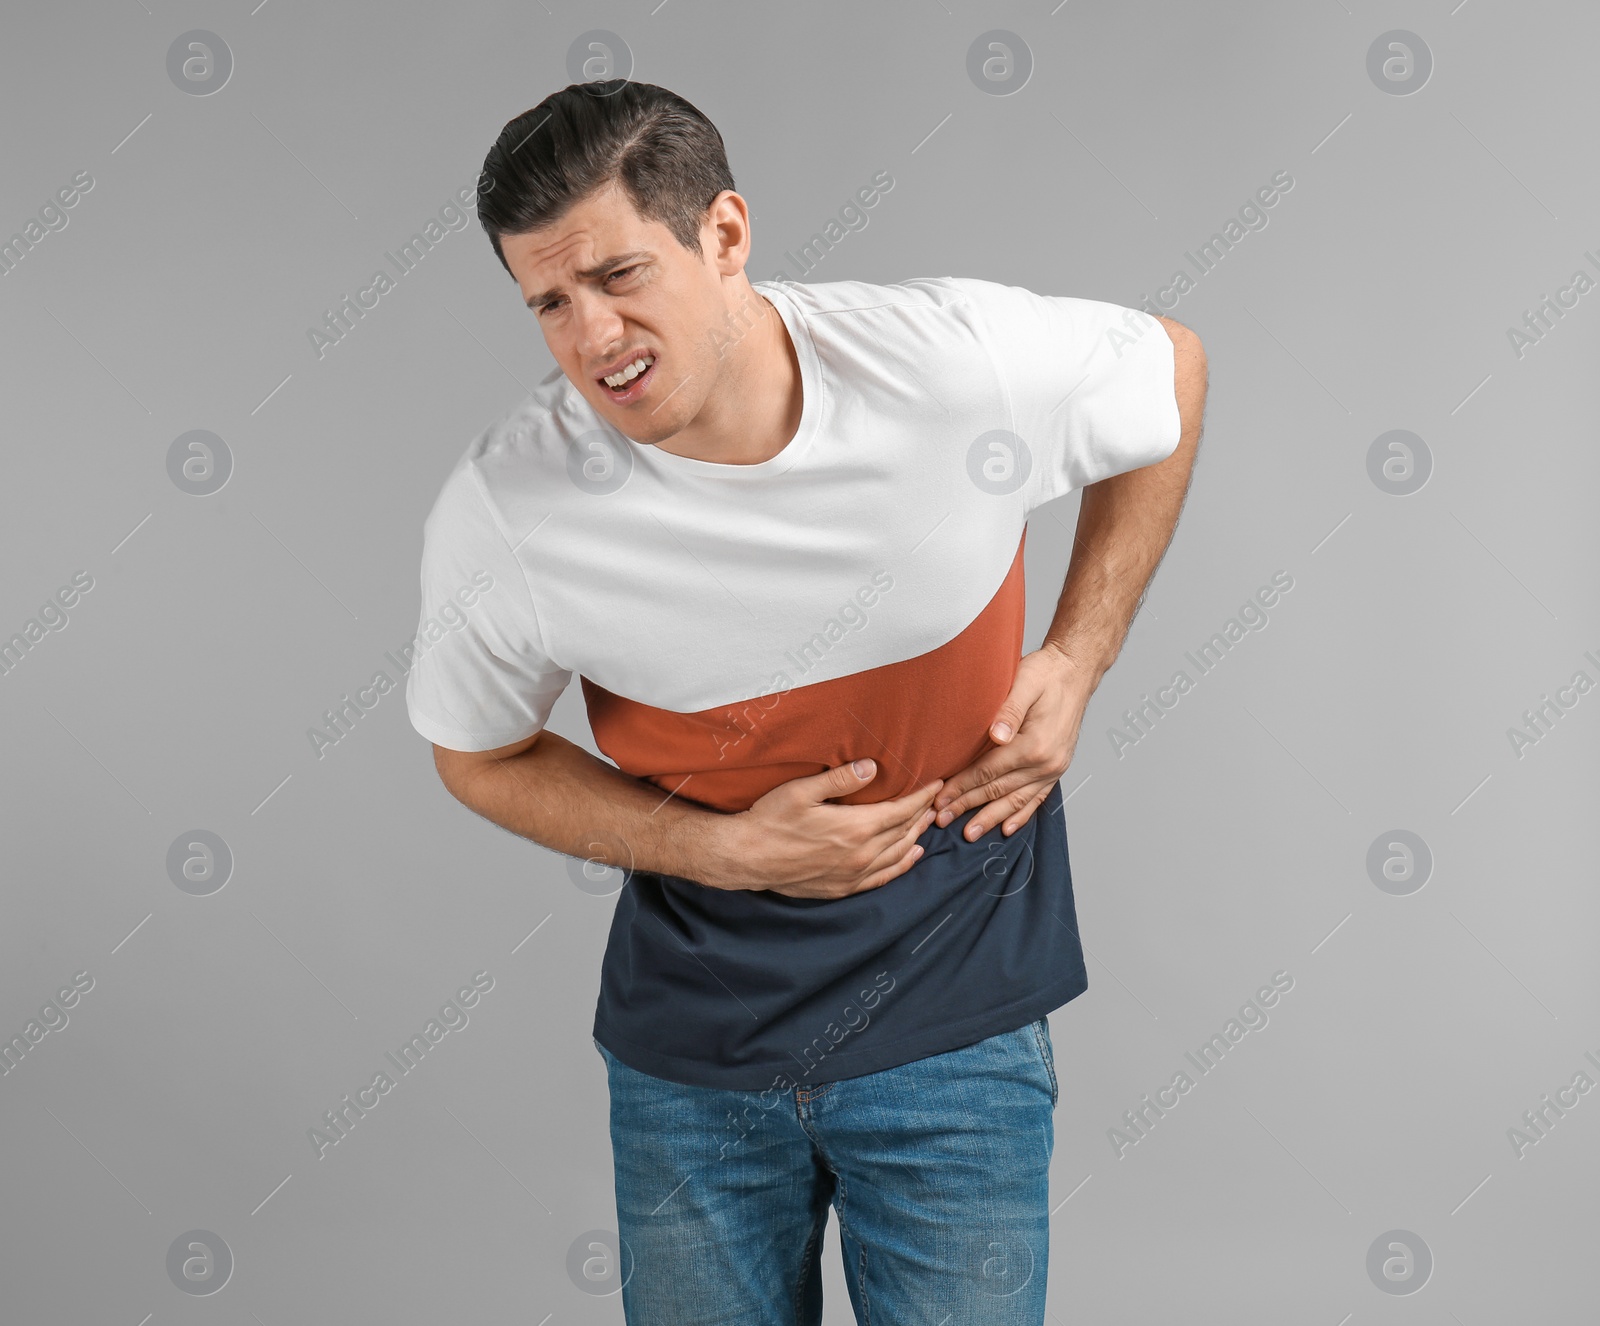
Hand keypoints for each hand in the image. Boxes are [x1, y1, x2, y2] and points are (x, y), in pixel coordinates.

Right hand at [708, 760, 943, 899]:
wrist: (746, 857)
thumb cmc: (770, 819)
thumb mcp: (802, 790)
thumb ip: (840, 779)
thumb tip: (872, 767)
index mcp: (855, 828)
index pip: (901, 810)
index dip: (921, 796)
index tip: (936, 783)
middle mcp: (861, 855)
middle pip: (904, 832)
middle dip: (922, 813)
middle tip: (934, 799)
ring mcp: (853, 874)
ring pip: (898, 855)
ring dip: (916, 837)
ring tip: (927, 822)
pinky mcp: (842, 887)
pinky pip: (883, 878)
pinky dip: (902, 865)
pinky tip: (910, 856)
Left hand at [932, 645, 1093, 840]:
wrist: (1075, 672)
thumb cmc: (1046, 674)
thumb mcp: (1025, 681)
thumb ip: (1009, 710)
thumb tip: (995, 735)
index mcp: (1035, 744)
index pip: (989, 771)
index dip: (962, 787)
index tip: (939, 799)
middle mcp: (1047, 762)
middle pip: (999, 790)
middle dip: (968, 806)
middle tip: (942, 820)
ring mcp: (1054, 768)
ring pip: (1017, 800)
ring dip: (991, 818)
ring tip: (970, 833)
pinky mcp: (1057, 768)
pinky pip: (1038, 798)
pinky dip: (1022, 815)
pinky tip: (1008, 829)